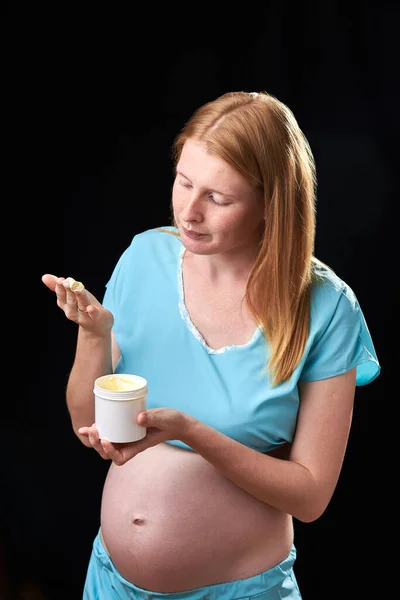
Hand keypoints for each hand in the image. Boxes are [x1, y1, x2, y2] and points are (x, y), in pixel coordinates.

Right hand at [42, 274, 113, 335]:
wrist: (97, 327)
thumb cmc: (84, 308)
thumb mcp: (72, 296)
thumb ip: (59, 287)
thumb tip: (44, 277)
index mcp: (66, 305)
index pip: (61, 296)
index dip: (60, 288)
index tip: (60, 280)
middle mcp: (73, 312)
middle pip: (71, 300)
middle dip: (69, 291)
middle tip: (67, 282)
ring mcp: (84, 316)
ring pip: (81, 305)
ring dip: (79, 297)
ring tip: (78, 289)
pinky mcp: (96, 317)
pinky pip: (94, 315)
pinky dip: (92, 311)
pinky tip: (91, 308)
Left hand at [78, 408, 193, 465]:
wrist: (177, 422)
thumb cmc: (172, 423)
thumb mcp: (164, 419)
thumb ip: (153, 418)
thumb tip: (138, 417)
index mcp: (138, 446)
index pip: (119, 458)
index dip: (109, 452)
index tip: (106, 440)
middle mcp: (131, 444)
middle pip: (108, 453)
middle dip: (97, 444)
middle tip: (93, 430)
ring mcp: (128, 437)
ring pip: (107, 444)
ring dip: (95, 439)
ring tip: (90, 428)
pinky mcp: (127, 428)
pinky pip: (111, 432)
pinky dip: (100, 430)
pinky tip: (93, 424)